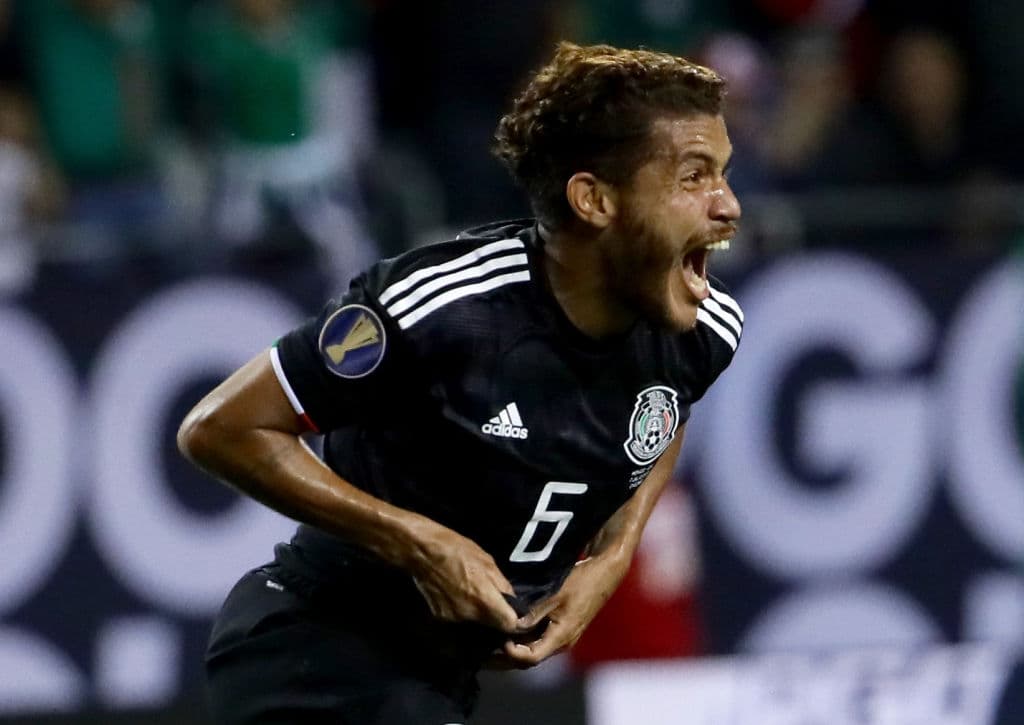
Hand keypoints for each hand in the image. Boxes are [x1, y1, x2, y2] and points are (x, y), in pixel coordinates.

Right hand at [407, 523, 520, 632]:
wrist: (422, 551)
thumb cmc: (457, 550)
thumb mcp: (488, 562)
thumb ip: (502, 586)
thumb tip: (512, 601)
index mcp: (484, 600)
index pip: (510, 625)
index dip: (517, 621)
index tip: (518, 616)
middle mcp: (469, 615)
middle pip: (492, 627)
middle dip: (497, 617)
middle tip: (496, 603)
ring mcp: (453, 619)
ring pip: (475, 624)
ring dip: (479, 614)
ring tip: (474, 595)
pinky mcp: (440, 618)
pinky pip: (459, 619)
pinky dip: (463, 611)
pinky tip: (458, 595)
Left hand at [490, 554, 628, 668]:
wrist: (605, 572)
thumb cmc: (583, 581)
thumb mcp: (555, 594)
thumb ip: (534, 612)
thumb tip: (511, 625)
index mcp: (561, 637)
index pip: (531, 658)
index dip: (511, 653)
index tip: (496, 641)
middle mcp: (562, 642)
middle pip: (530, 659)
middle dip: (506, 658)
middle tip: (483, 652)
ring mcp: (563, 635)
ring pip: (533, 650)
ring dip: (513, 649)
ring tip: (490, 641)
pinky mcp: (562, 627)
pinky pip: (539, 639)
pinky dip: (522, 639)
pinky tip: (508, 629)